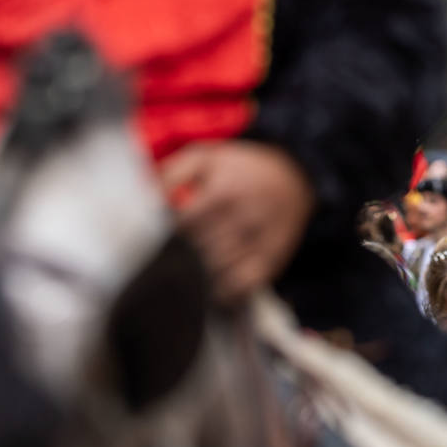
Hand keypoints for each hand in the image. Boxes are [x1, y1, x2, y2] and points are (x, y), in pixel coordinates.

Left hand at [161, 141, 315, 300]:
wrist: (296, 177)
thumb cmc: (241, 169)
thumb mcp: (206, 156)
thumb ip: (172, 174)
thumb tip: (150, 200)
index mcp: (224, 192)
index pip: (182, 225)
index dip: (172, 229)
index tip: (172, 228)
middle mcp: (244, 218)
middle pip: (198, 250)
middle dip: (184, 250)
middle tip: (181, 247)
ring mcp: (260, 242)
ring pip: (217, 271)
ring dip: (201, 270)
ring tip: (196, 262)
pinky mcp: (272, 259)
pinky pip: (242, 286)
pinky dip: (225, 290)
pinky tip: (217, 281)